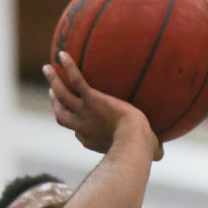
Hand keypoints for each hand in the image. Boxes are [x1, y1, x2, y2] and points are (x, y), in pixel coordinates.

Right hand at [43, 51, 162, 158]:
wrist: (134, 140)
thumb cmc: (141, 149)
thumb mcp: (143, 151)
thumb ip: (150, 150)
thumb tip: (161, 153)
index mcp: (91, 140)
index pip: (78, 132)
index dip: (76, 126)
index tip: (77, 118)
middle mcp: (83, 127)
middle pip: (62, 116)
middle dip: (55, 104)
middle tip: (51, 92)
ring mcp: (85, 113)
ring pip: (62, 96)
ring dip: (53, 82)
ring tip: (47, 68)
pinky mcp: (92, 99)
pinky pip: (77, 80)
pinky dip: (69, 67)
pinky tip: (64, 54)